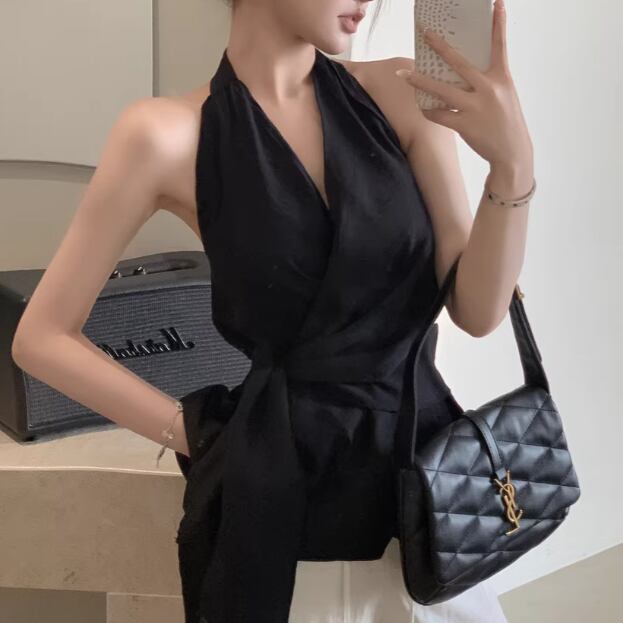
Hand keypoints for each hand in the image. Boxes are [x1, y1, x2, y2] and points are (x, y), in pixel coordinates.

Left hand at [397, 0, 532, 170]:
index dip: (498, 24)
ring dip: (419, 81)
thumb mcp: (504, 95)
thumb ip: (486, 81)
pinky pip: (439, 114)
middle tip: (426, 33)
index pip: (499, 45)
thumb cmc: (505, 122)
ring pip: (441, 90)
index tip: (496, 4)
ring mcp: (475, 107)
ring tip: (403, 74)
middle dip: (440, 46)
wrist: (512, 153)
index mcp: (501, 77)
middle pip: (459, 62)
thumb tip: (460, 71)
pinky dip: (428, 110)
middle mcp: (488, 89)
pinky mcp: (465, 125)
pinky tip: (421, 106)